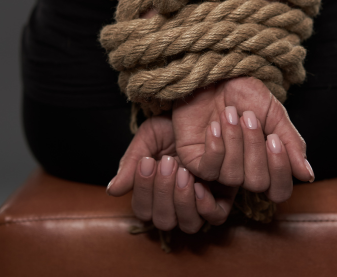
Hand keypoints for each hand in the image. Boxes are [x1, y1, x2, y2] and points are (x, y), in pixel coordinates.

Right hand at [107, 115, 237, 232]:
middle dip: (163, 192)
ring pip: (189, 224)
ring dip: (183, 200)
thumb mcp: (147, 140)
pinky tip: (200, 184)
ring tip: (183, 171)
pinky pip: (215, 217)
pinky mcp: (223, 199)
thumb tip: (113, 191)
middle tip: (168, 163)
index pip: (143, 210)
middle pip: (164, 221)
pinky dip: (206, 205)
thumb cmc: (171, 127)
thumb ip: (131, 164)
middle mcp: (176, 205)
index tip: (148, 162)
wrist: (201, 111)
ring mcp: (199, 205)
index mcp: (154, 194)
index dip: (144, 190)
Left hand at [172, 77, 313, 201]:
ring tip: (229, 114)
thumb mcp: (274, 114)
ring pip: (232, 176)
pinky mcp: (194, 163)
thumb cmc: (243, 94)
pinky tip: (213, 126)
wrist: (212, 76)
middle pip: (256, 183)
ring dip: (233, 141)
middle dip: (254, 148)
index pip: (279, 190)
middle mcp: (242, 171)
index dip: (279, 171)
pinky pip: (209, 170)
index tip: (274, 139)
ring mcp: (218, 169)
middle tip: (248, 118)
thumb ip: (291, 144)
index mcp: (265, 163)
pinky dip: (215, 147)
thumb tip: (308, 175)